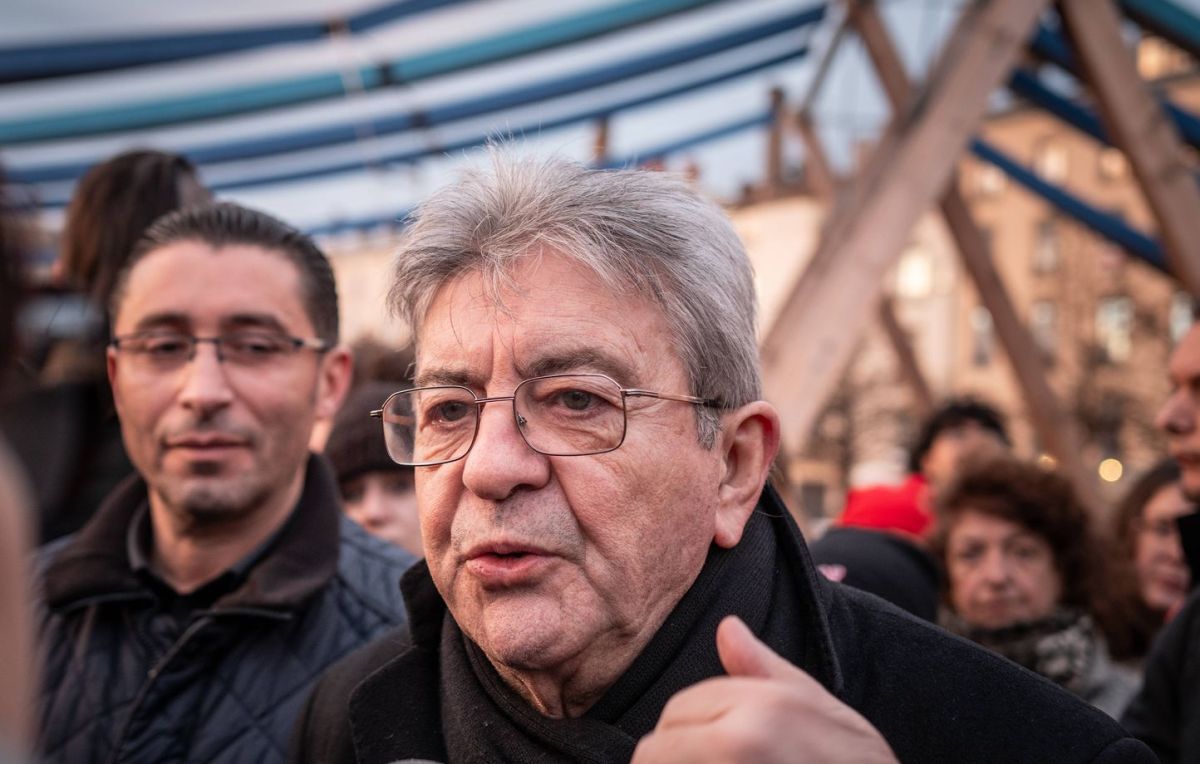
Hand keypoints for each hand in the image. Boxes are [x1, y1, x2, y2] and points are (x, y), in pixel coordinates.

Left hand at [631, 616, 896, 762]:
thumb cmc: (853, 761)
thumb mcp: (812, 706)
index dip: (693, 729)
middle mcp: (738, 743)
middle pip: (656, 748)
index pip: (678, 709)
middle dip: (678, 756)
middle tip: (725, 760)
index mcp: (760, 708)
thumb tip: (727, 627)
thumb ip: (760, 668)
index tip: (726, 749)